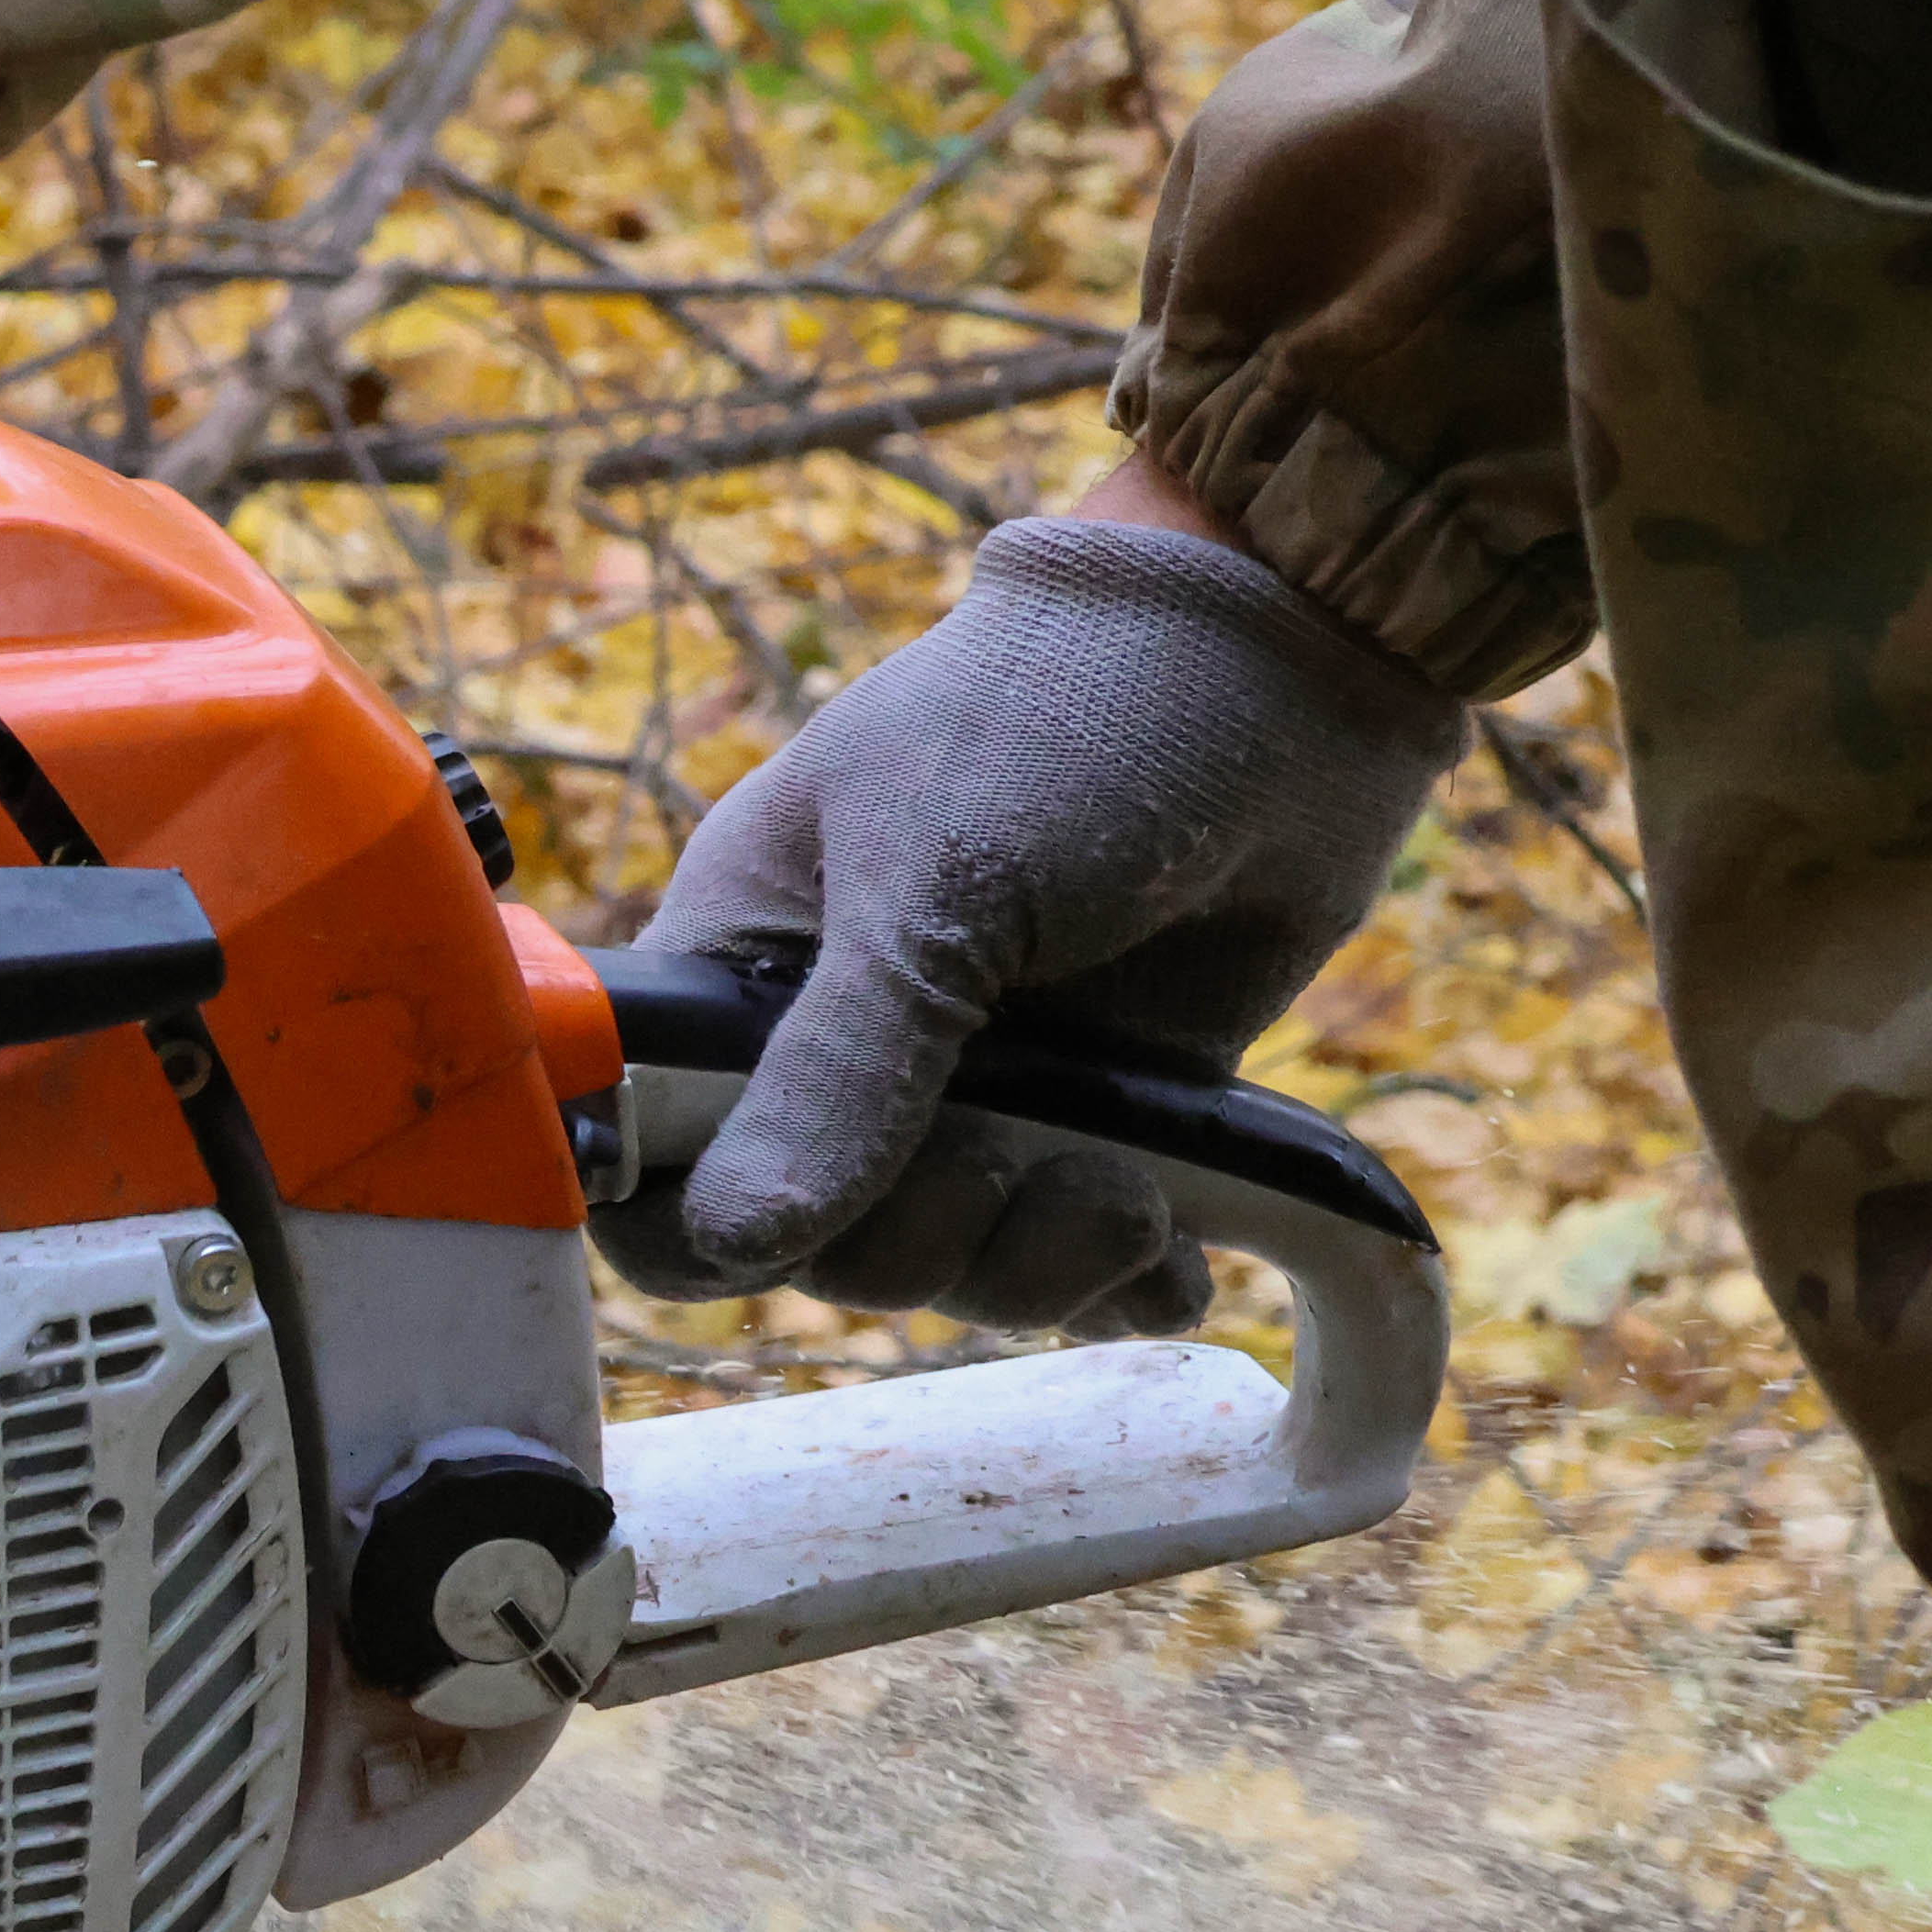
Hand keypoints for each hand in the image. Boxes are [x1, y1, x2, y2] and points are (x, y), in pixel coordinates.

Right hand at [597, 504, 1462, 1332]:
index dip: (691, 1225)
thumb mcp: (934, 884)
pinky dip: (1124, 1277)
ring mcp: (973, 1092)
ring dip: (1037, 1260)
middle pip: (812, 1246)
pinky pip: (1077, 1262)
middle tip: (1011, 1152)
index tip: (781, 1231)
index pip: (648, 1160)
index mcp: (740, 973)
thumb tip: (741, 1241)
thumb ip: (839, 1072)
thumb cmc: (1062, 715)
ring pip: (952, 1266)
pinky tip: (1172, 1248)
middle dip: (920, 1236)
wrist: (1284, 655)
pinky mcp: (1098, 1115)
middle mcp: (836, 1051)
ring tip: (1126, 1187)